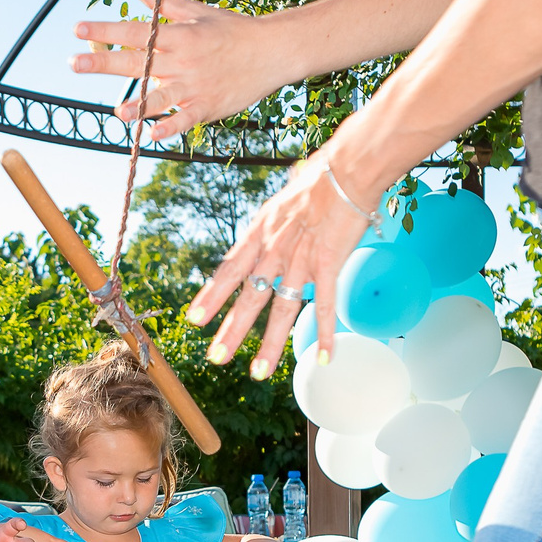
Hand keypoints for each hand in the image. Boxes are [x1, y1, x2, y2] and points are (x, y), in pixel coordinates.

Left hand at [71, 0, 287, 143]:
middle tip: (74, 64)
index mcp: (178, 35)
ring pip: (162, 97)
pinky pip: (186, 120)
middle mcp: (182, 61)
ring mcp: (195, 86)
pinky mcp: (208, 107)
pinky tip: (152, 135)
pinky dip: (170, 128)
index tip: (77, 28)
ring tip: (118, 112)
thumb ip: (159, 1)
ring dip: (139, 105)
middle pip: (138, 63)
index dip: (106, 29)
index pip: (135, 31)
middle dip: (104, 63)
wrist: (273, 51)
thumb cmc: (231, 29)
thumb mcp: (195, 11)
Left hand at [185, 142, 384, 376]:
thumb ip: (271, 226)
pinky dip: (324, 334)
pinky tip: (323, 358)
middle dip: (231, 331)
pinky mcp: (328, 265)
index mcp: (259, 234)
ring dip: (270, 345)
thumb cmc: (317, 179)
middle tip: (215, 357)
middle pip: (248, 298)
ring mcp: (301, 260)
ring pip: (282, 310)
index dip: (210, 297)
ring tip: (257, 372)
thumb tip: (267, 232)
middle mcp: (274, 250)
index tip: (194, 320)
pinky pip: (326, 306)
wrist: (347, 169)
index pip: (228, 271)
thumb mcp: (279, 203)